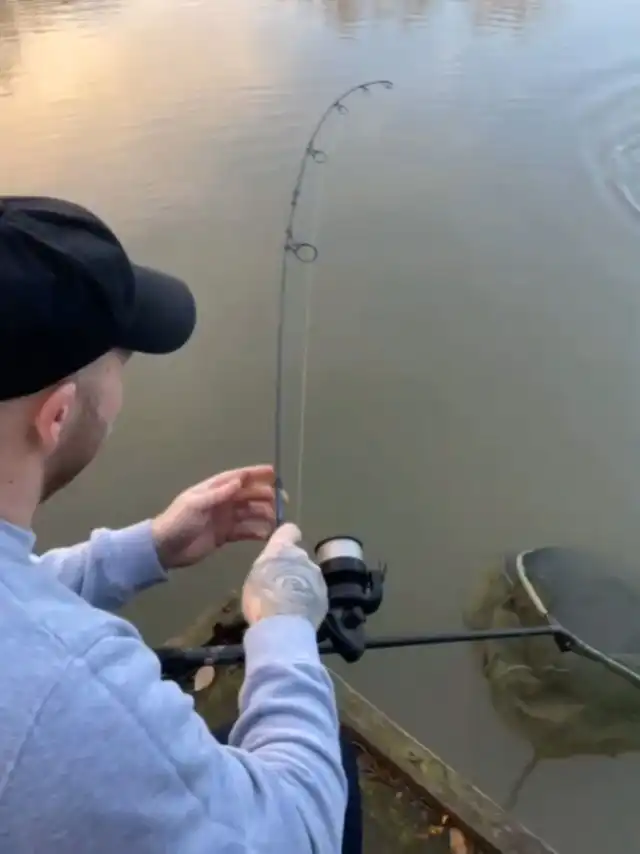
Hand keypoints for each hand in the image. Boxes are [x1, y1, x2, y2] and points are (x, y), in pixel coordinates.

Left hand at [151, 465, 275, 569]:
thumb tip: (239, 481)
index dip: (256, 474)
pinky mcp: (225, 535)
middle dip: (266, 496)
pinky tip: (266, 535)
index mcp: (214, 489)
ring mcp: (225, 518)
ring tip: (276, 521)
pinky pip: (245, 531)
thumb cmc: (178, 521)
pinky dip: (256, 532)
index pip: (238, 478)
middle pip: (249, 495)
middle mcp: (222, 501)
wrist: (165, 548)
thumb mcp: (195, 504)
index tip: (274, 473)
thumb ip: (218, 494)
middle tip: (283, 502)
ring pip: (250, 513)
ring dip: (264, 515)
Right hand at [242, 523, 328, 628]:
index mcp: (283, 549)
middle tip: (279, 585)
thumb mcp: (255, 575)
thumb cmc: (261, 598)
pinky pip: (315, 593)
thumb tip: (276, 563)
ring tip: (288, 604)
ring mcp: (317, 577)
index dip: (287, 537)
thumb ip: (268, 564)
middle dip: (292, 567)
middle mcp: (304, 558)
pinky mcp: (325, 596)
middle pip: (299, 557)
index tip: (283, 547)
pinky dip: (308, 600)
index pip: (289, 530)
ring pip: (308, 576)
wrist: (283, 626)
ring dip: (301, 584)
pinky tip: (297, 614)